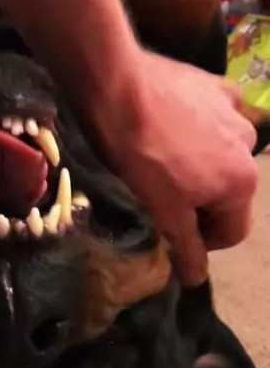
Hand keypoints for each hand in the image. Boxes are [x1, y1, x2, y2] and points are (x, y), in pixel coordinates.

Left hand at [98, 49, 257, 286]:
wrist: (118, 87)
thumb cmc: (140, 157)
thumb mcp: (163, 211)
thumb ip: (186, 247)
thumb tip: (197, 280)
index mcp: (242, 183)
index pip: (232, 233)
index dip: (201, 243)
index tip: (172, 236)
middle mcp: (249, 147)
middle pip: (228, 194)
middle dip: (200, 203)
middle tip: (161, 199)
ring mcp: (235, 112)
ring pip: (222, 156)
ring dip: (200, 166)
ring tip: (162, 161)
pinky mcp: (216, 86)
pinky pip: (216, 118)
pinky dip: (200, 129)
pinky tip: (173, 127)